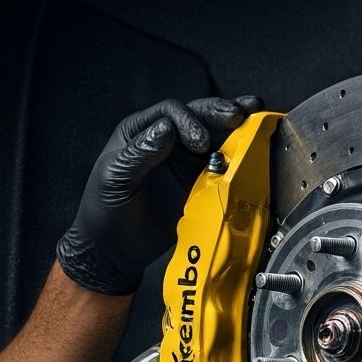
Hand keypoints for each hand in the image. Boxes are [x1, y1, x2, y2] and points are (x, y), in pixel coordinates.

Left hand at [55, 94, 260, 295]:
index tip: (199, 142)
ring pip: (213, 134)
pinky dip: (238, 153)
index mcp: (141, 131)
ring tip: (255, 113)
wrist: (115, 248)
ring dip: (235, 125)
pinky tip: (254, 145)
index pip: (170, 113)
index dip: (188, 121)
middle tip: (238, 116)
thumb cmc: (105, 210)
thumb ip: (141, 153)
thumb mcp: (116, 178)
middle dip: (218, 113)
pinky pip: (221, 162)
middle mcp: (166, 139)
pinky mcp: (198, 180)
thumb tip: (167, 129)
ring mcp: (184, 159)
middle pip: (197, 116)